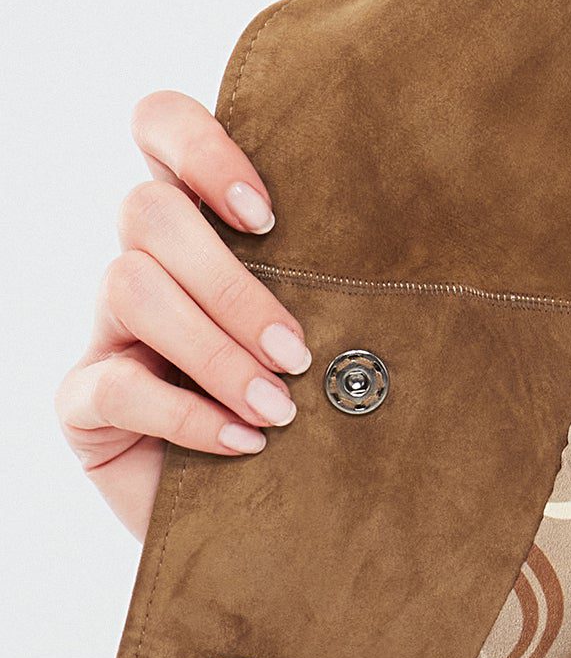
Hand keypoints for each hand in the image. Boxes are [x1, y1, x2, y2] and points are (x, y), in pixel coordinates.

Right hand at [56, 90, 309, 541]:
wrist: (272, 532)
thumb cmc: (313, 429)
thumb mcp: (332, 350)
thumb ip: (335, 297)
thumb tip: (400, 273)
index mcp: (198, 230)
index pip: (159, 126)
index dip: (201, 147)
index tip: (268, 217)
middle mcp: (142, 267)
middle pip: (145, 211)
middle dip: (231, 286)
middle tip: (298, 355)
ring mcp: (105, 334)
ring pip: (128, 285)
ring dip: (215, 351)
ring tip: (279, 411)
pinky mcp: (84, 404)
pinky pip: (115, 384)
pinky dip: (189, 415)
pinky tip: (244, 444)